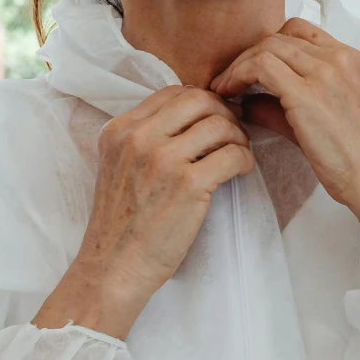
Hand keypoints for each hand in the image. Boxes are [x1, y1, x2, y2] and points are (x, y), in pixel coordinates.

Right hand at [33, 86, 253, 337]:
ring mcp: (162, 159)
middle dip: (224, 113)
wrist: (114, 267)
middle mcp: (138, 138)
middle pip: (200, 100)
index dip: (202, 101)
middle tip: (233, 134)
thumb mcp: (119, 166)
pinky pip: (233, 154)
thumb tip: (194, 117)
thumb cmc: (123, 223)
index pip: (173, 92)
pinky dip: (245, 160)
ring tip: (237, 155)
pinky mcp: (187, 185)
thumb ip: (145, 139)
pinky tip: (241, 171)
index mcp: (119, 129)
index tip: (215, 119)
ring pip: (220, 124)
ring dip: (238, 138)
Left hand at [208, 18, 359, 244]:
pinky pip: (260, 67)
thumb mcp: (322, 119)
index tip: (251, 69)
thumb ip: (284, 104)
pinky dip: (238, 76)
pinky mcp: (307, 92)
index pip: (299, 31)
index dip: (269, 45)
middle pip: (278, 37)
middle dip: (247, 55)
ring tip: (224, 88)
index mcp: (350, 60)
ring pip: (266, 47)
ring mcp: (325, 72)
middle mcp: (339, 58)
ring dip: (238, 65)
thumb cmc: (356, 158)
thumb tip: (246, 101)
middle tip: (228, 80)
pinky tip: (229, 94)